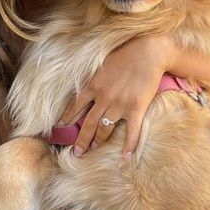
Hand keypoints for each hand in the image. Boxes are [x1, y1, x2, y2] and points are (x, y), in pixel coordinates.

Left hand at [60, 36, 166, 156]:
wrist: (148, 51)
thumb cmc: (125, 53)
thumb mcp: (102, 63)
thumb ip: (94, 77)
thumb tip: (87, 85)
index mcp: (93, 86)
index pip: (76, 106)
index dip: (68, 118)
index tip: (61, 127)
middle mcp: (103, 98)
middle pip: (88, 124)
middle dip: (81, 139)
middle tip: (76, 152)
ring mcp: (119, 105)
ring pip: (105, 129)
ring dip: (98, 142)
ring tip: (93, 151)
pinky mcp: (136, 108)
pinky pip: (132, 131)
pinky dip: (129, 145)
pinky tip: (126, 157)